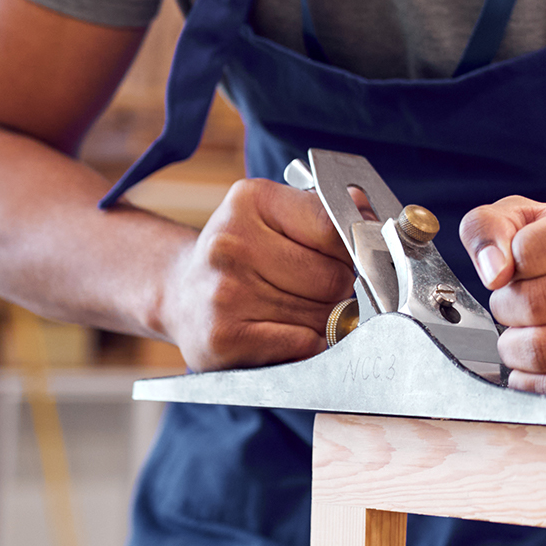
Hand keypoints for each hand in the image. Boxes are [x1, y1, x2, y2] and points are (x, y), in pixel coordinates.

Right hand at [156, 177, 355, 370]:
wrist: (180, 293)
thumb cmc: (241, 253)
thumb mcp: (275, 214)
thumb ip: (324, 211)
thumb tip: (365, 209)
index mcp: (250, 200)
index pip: (334, 228)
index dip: (351, 249)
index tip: (345, 257)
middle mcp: (230, 244)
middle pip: (333, 277)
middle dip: (337, 289)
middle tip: (313, 288)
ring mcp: (224, 293)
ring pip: (322, 315)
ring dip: (323, 319)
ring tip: (294, 309)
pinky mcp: (223, 339)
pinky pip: (303, 345)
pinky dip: (307, 344)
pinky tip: (287, 333)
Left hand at [459, 190, 545, 407]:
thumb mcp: (533, 222)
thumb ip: (491, 226)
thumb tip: (493, 270)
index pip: (528, 249)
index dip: (509, 267)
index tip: (520, 272)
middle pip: (536, 303)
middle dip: (507, 311)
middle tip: (514, 311)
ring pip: (545, 350)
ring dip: (516, 350)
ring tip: (524, 339)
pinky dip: (534, 385)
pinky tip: (538, 370)